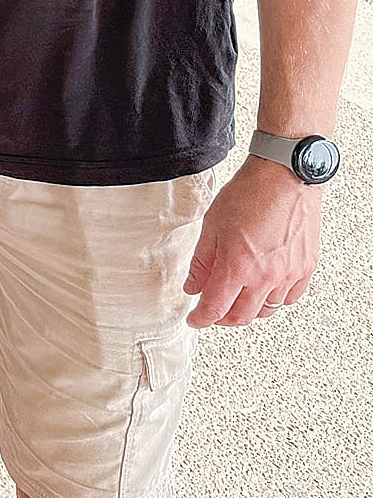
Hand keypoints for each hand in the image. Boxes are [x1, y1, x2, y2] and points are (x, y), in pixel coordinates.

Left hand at [183, 155, 321, 327]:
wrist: (284, 177)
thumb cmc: (248, 195)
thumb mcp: (211, 227)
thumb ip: (201, 262)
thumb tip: (193, 287)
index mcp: (237, 267)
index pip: (216, 308)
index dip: (202, 318)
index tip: (195, 320)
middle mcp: (266, 277)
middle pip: (242, 316)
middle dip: (223, 319)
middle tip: (213, 312)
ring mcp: (289, 274)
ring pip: (267, 309)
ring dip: (249, 309)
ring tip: (236, 298)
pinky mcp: (306, 268)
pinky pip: (290, 297)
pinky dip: (274, 299)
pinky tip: (263, 288)